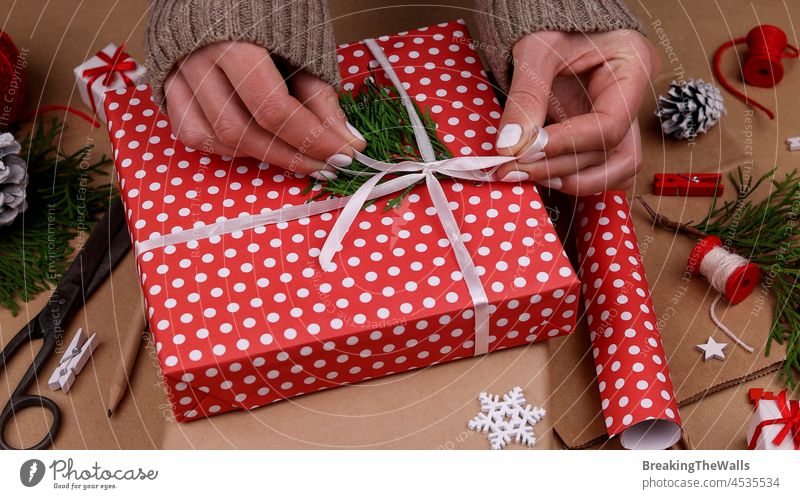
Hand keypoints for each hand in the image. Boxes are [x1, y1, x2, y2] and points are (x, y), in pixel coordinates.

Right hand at [163, 41, 365, 179]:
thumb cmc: (267, 7)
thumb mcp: (302, 41)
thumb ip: (318, 91)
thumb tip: (343, 138)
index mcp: (235, 40)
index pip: (274, 110)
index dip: (312, 140)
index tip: (344, 153)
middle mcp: (200, 59)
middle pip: (243, 131)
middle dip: (292, 156)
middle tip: (326, 165)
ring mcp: (179, 75)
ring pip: (217, 138)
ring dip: (262, 155)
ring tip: (297, 154)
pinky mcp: (169, 85)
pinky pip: (193, 134)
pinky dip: (227, 148)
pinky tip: (257, 144)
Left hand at [494, 30, 656, 193]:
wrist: (546, 17)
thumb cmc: (549, 20)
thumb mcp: (536, 49)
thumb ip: (526, 97)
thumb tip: (510, 147)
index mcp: (632, 67)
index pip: (611, 125)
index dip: (568, 145)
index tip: (526, 151)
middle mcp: (631, 98)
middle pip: (616, 155)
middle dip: (564, 168)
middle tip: (517, 170)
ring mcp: (618, 117)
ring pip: (614, 169)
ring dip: (571, 180)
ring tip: (527, 175)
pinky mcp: (597, 131)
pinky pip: (596, 166)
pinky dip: (570, 176)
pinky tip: (538, 172)